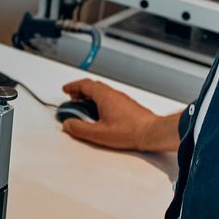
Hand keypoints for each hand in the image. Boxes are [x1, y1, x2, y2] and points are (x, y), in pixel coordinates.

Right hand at [60, 79, 181, 152]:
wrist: (152, 133)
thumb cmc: (131, 131)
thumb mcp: (98, 133)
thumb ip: (80, 129)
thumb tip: (68, 125)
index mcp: (105, 96)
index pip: (85, 84)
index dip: (73, 86)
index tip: (66, 90)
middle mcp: (114, 94)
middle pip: (93, 86)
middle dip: (80, 91)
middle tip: (73, 99)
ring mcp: (122, 99)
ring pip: (102, 92)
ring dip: (90, 97)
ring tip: (84, 109)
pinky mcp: (128, 106)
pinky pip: (110, 99)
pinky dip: (100, 102)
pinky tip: (100, 115)